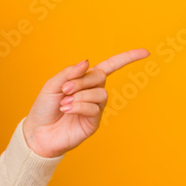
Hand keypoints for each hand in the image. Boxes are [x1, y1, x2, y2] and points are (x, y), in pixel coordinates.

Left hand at [21, 49, 149, 157]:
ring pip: (100, 93)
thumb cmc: (44, 109)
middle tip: (64, 90)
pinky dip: (79, 106)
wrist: (38, 133)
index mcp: (84, 81)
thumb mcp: (52, 85)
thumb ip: (69, 73)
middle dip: (82, 81)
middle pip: (100, 77)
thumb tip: (87, 61)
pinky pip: (94, 108)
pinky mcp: (94, 122)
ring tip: (64, 104)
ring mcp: (95, 108)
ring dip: (80, 96)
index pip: (110, 66)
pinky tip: (67, 110)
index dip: (127, 58)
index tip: (146, 52)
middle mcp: (93, 92)